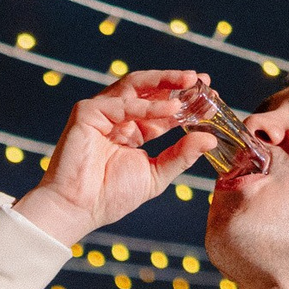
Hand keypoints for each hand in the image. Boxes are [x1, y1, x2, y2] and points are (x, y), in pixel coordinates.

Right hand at [14, 69, 218, 248]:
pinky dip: (146, 105)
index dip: (184, 101)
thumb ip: (180, 156)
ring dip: (163, 82)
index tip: (208, 95)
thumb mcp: (155, 175)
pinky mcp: (86, 113)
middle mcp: (116, 118)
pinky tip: (170, 109)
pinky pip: (120, 103)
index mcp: (131, 131)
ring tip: (188, 82)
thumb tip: (210, 139)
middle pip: (148, 90)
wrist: (78, 209)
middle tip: (200, 79)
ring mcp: (100, 113)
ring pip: (134, 86)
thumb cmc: (109, 197)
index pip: (160, 109)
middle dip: (175, 82)